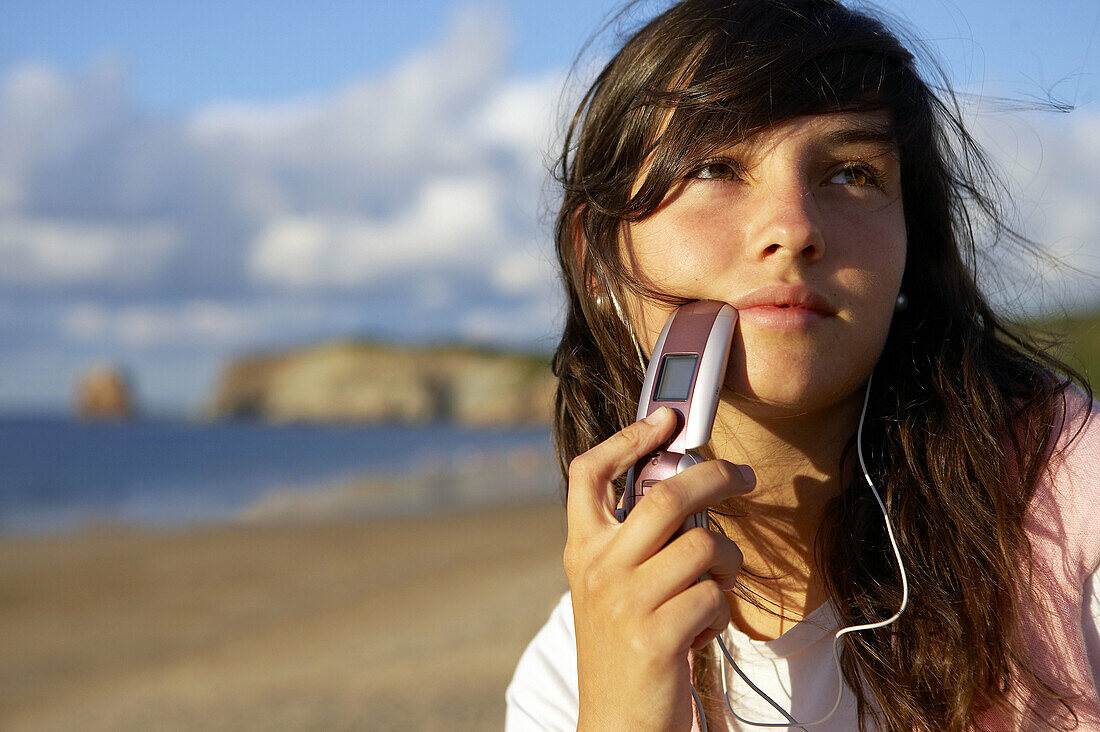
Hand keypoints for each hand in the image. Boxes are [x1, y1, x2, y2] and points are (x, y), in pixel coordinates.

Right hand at [564, 407, 755, 730]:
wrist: (620, 726)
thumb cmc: (627, 647)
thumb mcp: (616, 587)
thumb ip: (638, 540)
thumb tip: (690, 483)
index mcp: (583, 549)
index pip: (589, 473)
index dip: (629, 437)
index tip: (666, 418)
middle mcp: (598, 569)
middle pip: (666, 494)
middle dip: (717, 476)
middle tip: (744, 477)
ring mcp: (625, 601)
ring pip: (705, 546)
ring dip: (727, 566)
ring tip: (713, 590)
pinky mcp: (657, 636)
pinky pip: (715, 596)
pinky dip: (721, 611)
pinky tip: (702, 629)